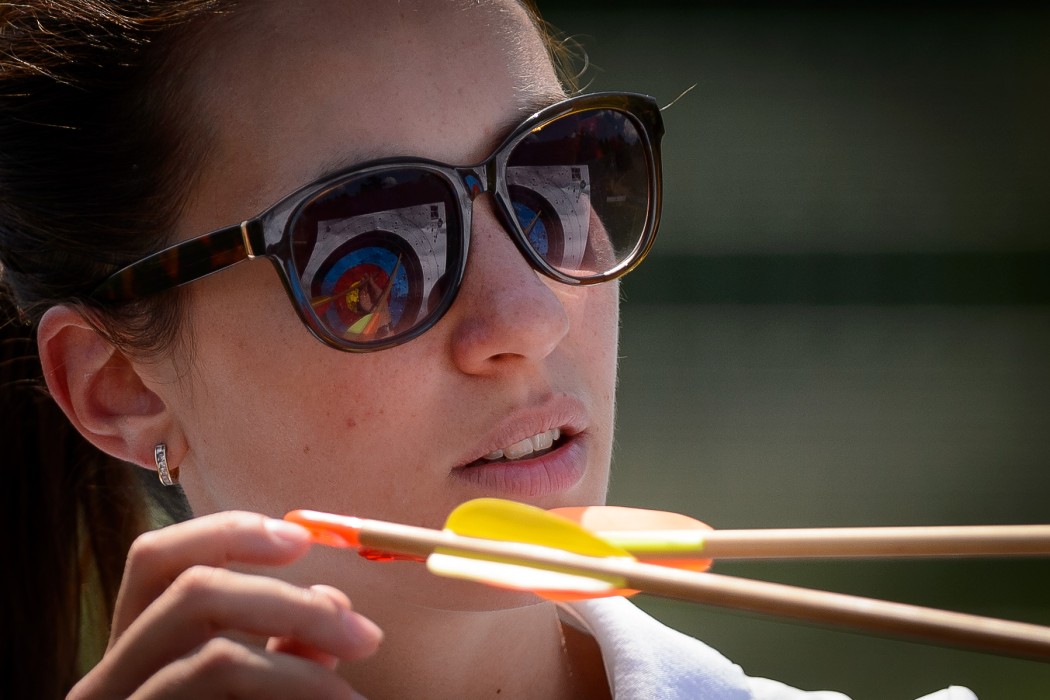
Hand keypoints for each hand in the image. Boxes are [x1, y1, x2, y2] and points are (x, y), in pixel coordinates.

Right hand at [68, 511, 380, 698]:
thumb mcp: (253, 695)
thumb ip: (281, 650)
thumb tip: (331, 604)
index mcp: (135, 652)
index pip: (156, 560)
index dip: (229, 533)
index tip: (302, 538)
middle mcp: (109, 683)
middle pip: (191, 593)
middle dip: (293, 601)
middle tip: (365, 635)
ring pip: (213, 654)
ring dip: (303, 666)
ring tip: (354, 698)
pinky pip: (222, 697)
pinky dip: (291, 693)